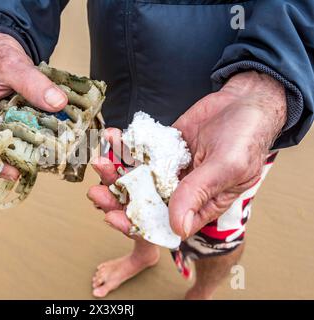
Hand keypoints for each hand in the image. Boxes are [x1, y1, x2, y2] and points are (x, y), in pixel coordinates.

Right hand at [0, 33, 67, 179]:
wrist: (2, 45)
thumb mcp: (12, 65)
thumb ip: (32, 82)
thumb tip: (58, 103)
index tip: (9, 171)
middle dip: (11, 163)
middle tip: (34, 167)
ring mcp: (0, 122)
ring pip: (10, 146)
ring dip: (26, 153)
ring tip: (46, 159)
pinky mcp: (16, 120)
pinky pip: (24, 134)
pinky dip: (36, 139)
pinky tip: (53, 142)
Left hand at [88, 71, 286, 240]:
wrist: (244, 101)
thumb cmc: (246, 138)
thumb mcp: (226, 167)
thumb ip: (199, 193)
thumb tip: (177, 228)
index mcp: (198, 205)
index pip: (162, 223)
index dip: (135, 224)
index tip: (111, 217)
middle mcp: (180, 190)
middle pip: (142, 201)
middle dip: (117, 198)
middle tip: (95, 191)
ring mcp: (169, 168)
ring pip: (136, 176)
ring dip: (115, 171)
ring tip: (99, 162)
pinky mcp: (162, 148)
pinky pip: (139, 150)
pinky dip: (124, 146)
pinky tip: (111, 138)